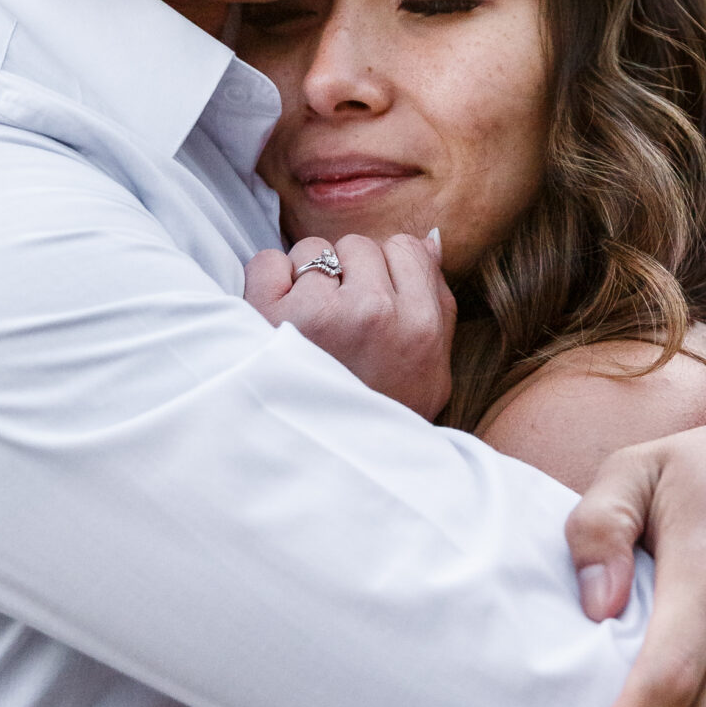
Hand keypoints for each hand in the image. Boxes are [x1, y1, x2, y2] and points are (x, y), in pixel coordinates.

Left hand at [245, 232, 455, 418]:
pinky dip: (267, 284)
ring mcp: (319, 314)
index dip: (386, 272)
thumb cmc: (381, 414)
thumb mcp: (431, 372)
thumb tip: (429, 240)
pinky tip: (278, 322)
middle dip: (347, 275)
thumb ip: (438, 303)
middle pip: (357, 246)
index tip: (373, 306)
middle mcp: (372, 313)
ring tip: (309, 328)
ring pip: (312, 251)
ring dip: (307, 280)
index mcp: (419, 324)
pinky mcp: (268, 316)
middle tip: (339, 325)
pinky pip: (267, 262)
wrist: (327, 466)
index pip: (403, 248)